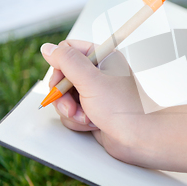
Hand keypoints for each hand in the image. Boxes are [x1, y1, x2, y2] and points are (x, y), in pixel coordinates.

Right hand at [41, 40, 186, 173]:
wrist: (139, 137)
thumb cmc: (122, 108)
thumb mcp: (90, 80)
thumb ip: (67, 61)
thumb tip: (47, 48)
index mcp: (103, 56)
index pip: (69, 50)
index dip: (60, 66)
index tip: (61, 82)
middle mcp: (99, 71)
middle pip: (62, 75)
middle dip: (63, 95)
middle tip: (72, 106)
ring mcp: (96, 91)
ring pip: (65, 95)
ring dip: (70, 110)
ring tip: (86, 118)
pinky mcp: (93, 108)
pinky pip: (72, 110)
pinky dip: (77, 119)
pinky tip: (91, 124)